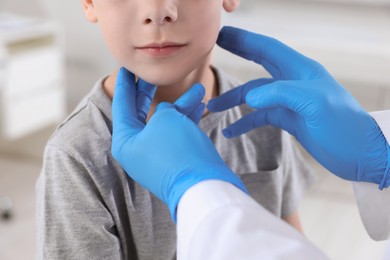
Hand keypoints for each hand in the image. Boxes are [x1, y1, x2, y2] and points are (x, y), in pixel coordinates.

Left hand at [111, 68, 247, 220]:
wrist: (203, 186)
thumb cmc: (178, 151)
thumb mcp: (166, 119)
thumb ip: (164, 110)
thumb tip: (170, 113)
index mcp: (126, 141)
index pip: (122, 107)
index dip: (125, 85)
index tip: (125, 69)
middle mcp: (138, 150)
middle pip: (142, 114)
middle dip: (149, 93)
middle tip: (152, 76)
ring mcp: (157, 156)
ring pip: (166, 122)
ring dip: (182, 105)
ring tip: (199, 88)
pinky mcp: (175, 160)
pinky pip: (178, 134)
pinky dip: (188, 119)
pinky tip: (201, 105)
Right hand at [208, 26, 389, 187]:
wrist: (360, 155)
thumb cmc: (345, 128)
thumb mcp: (316, 105)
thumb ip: (282, 95)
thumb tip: (250, 98)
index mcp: (302, 72)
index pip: (269, 50)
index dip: (245, 41)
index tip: (224, 34)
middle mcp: (294, 83)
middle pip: (260, 64)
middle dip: (238, 55)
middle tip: (216, 48)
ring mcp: (290, 102)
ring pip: (255, 95)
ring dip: (234, 100)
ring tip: (212, 108)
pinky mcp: (289, 119)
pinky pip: (261, 117)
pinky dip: (245, 122)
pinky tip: (231, 131)